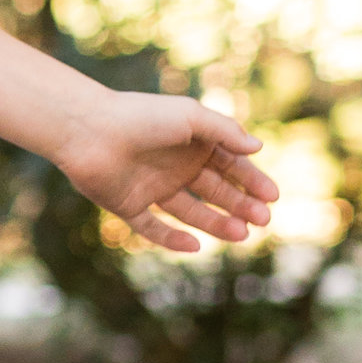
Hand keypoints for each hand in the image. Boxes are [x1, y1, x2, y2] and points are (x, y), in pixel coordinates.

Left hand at [52, 90, 278, 254]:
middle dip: (241, 205)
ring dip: (217, 223)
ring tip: (242, 234)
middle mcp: (174, 166)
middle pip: (215, 192)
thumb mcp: (191, 117)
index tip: (272, 197)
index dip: (252, 181)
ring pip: (191, 212)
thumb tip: (258, 148)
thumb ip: (225, 131)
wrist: (88, 130)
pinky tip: (195, 245)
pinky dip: (172, 239)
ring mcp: (152, 188)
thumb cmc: (141, 117)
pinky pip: (154, 228)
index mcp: (191, 143)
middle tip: (263, 220)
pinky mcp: (128, 206)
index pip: (230, 166)